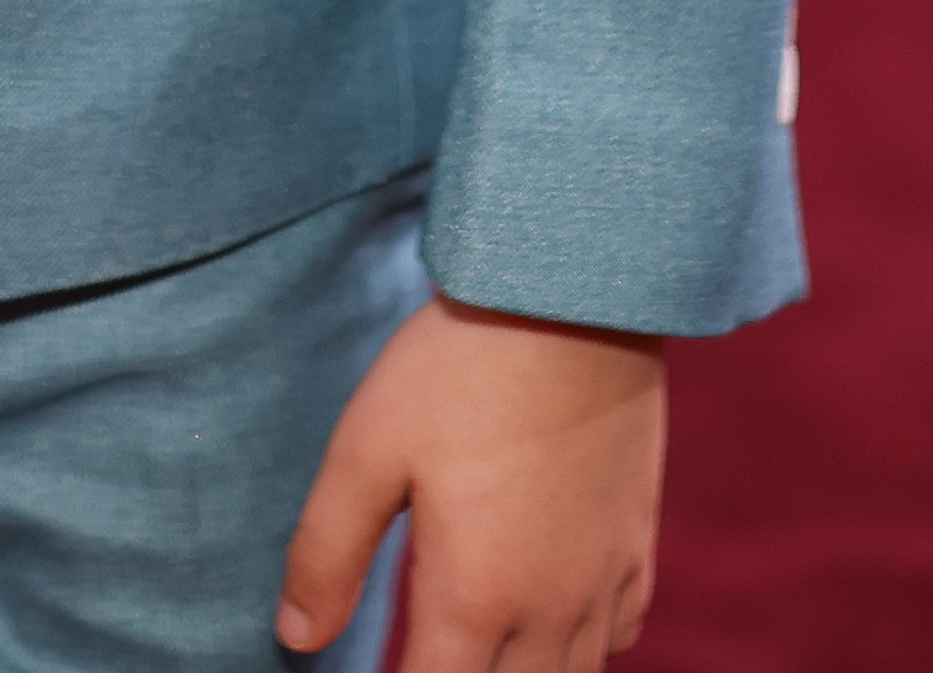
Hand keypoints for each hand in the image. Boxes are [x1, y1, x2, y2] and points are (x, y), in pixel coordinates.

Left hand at [278, 293, 664, 668]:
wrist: (571, 297)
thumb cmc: (458, 367)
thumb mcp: (367, 448)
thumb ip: (327, 553)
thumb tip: (295, 638)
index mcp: (474, 600)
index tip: (377, 670)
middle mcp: (548, 613)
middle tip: (424, 651)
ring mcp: (602, 584)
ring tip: (477, 650)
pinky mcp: (636, 547)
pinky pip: (618, 639)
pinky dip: (580, 650)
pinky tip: (549, 621)